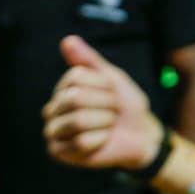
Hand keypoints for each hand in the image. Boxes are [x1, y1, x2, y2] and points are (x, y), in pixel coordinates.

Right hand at [42, 35, 162, 169]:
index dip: (103, 85)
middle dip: (106, 103)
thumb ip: (90, 61)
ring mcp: (53, 131)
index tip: (113, 92)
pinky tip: (103, 140)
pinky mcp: (60, 152)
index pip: (76, 77)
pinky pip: (82, 142)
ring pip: (77, 120)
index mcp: (64, 88)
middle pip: (75, 98)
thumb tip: (67, 40)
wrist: (142, 134)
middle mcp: (52, 108)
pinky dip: (101, 139)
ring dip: (104, 121)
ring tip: (109, 124)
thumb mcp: (112, 78)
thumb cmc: (126, 105)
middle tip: (114, 110)